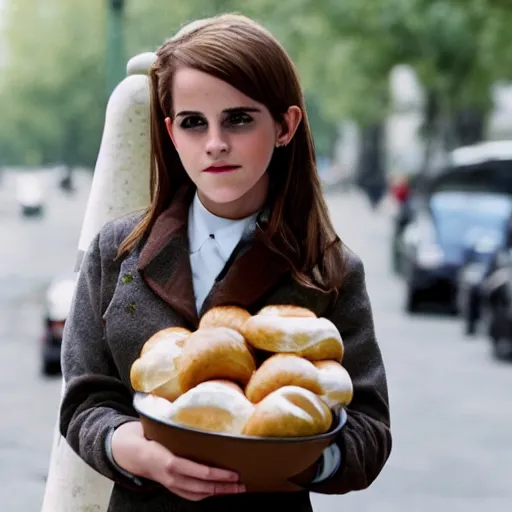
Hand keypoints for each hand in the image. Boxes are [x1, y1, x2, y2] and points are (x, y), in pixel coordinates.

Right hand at [111, 421, 245, 500]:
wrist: (135, 455)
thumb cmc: (153, 438)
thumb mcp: (163, 430)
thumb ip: (178, 425)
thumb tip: (196, 405)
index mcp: (171, 462)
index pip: (200, 472)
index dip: (219, 475)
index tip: (234, 473)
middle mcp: (173, 478)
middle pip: (204, 486)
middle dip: (225, 487)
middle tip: (242, 483)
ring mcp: (174, 486)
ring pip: (201, 494)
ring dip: (220, 493)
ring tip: (237, 488)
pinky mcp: (175, 489)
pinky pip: (194, 495)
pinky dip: (209, 494)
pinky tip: (220, 490)